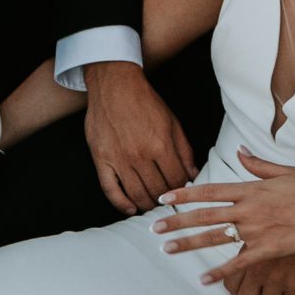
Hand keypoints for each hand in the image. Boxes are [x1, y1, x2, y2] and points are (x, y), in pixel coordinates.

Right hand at [83, 61, 196, 216]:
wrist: (114, 86)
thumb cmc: (144, 102)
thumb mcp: (172, 123)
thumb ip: (184, 151)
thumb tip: (192, 175)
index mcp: (160, 145)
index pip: (176, 180)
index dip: (183, 190)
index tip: (184, 194)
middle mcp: (139, 156)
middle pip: (157, 191)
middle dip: (166, 200)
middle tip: (170, 203)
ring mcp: (118, 159)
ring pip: (136, 194)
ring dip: (147, 204)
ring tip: (153, 205)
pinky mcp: (101, 160)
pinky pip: (110, 189)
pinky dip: (121, 203)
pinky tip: (130, 208)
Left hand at [154, 151, 294, 294]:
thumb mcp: (285, 171)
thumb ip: (257, 164)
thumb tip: (240, 151)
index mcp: (251, 189)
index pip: (209, 191)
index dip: (184, 194)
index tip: (163, 198)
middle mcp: (248, 209)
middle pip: (204, 215)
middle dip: (176, 220)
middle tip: (153, 227)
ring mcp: (256, 230)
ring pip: (214, 238)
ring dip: (188, 244)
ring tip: (166, 249)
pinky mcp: (267, 249)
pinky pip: (238, 262)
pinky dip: (220, 273)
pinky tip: (203, 281)